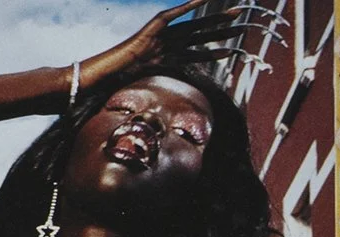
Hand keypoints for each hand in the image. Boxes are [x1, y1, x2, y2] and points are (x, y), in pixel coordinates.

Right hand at [80, 2, 280, 89]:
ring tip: (234, 16)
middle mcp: (165, 45)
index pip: (195, 52)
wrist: (97, 81)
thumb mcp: (145, 98)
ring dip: (213, 21)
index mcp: (165, 59)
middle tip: (241, 23)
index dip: (213, 49)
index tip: (232, 48)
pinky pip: (172, 16)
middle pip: (198, 36)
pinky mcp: (149, 31)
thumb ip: (159, 101)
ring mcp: (158, 37)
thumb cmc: (114, 92)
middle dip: (220, 31)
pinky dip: (188, 7)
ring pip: (192, 27)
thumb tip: (170, 122)